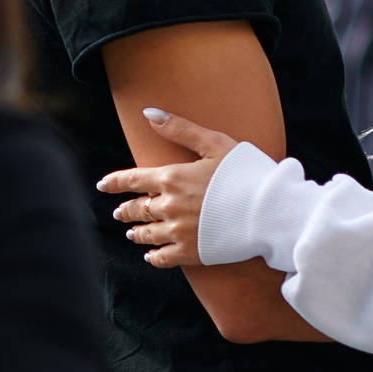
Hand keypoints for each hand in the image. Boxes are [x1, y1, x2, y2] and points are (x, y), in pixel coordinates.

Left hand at [97, 108, 240, 269]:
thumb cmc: (247, 172)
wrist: (269, 210)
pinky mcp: (190, 252)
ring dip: (136, 232)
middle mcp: (169, 206)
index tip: (103, 185)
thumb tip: (149, 113)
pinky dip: (153, 256)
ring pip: (146, 234)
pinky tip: (151, 254)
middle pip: (136, 209)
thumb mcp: (215, 142)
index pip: (132, 180)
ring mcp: (178, 231)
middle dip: (126, 209)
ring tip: (133, 233)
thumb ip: (180, 128)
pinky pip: (161, 258)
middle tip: (120, 211)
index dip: (115, 182)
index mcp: (172, 177)